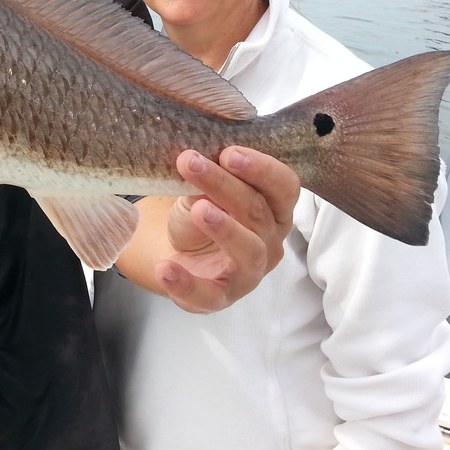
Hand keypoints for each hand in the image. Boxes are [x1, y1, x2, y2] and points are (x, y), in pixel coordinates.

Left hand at [115, 146, 298, 313]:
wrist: (179, 253)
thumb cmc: (202, 214)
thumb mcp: (202, 191)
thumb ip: (207, 176)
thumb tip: (196, 155)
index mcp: (274, 210)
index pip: (284, 186)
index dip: (261, 169)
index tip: (228, 151)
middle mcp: (270, 242)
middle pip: (258, 212)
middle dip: (226, 185)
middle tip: (192, 163)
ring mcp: (249, 273)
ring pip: (248, 250)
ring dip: (225, 228)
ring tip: (199, 210)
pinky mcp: (220, 297)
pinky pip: (208, 294)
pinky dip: (185, 282)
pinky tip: (165, 269)